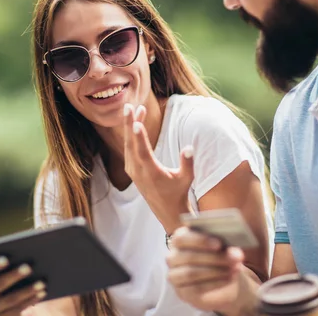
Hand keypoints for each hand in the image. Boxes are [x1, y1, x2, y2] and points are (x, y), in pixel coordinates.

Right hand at [0, 256, 46, 315]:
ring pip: (8, 300)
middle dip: (14, 276)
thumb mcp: (6, 268)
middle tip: (29, 267)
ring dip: (27, 290)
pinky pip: (15, 312)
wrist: (8, 303)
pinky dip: (30, 301)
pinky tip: (41, 293)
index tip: (6, 258)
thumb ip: (10, 257)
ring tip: (42, 282)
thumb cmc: (7, 276)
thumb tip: (26, 246)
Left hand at [123, 103, 194, 232]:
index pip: (143, 152)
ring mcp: (133, 170)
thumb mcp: (186, 179)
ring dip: (130, 127)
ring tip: (136, 109)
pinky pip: (128, 149)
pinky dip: (131, 136)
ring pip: (128, 145)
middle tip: (129, 106)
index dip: (139, 137)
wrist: (166, 210)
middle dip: (129, 124)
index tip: (136, 122)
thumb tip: (189, 147)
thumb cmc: (178, 193)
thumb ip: (187, 163)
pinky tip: (135, 123)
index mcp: (151, 173)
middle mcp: (138, 171)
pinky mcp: (131, 169)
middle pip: (131, 145)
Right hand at [166, 227, 257, 315]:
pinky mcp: (182, 292)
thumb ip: (227, 248)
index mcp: (179, 239)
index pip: (182, 237)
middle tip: (235, 258)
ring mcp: (175, 276)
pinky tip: (228, 279)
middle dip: (214, 257)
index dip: (200, 240)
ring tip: (234, 269)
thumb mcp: (224, 248)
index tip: (219, 244)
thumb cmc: (219, 257)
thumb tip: (236, 254)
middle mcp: (173, 257)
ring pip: (192, 272)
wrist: (222, 280)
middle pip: (189, 256)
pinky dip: (215, 283)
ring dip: (216, 271)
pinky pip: (196, 287)